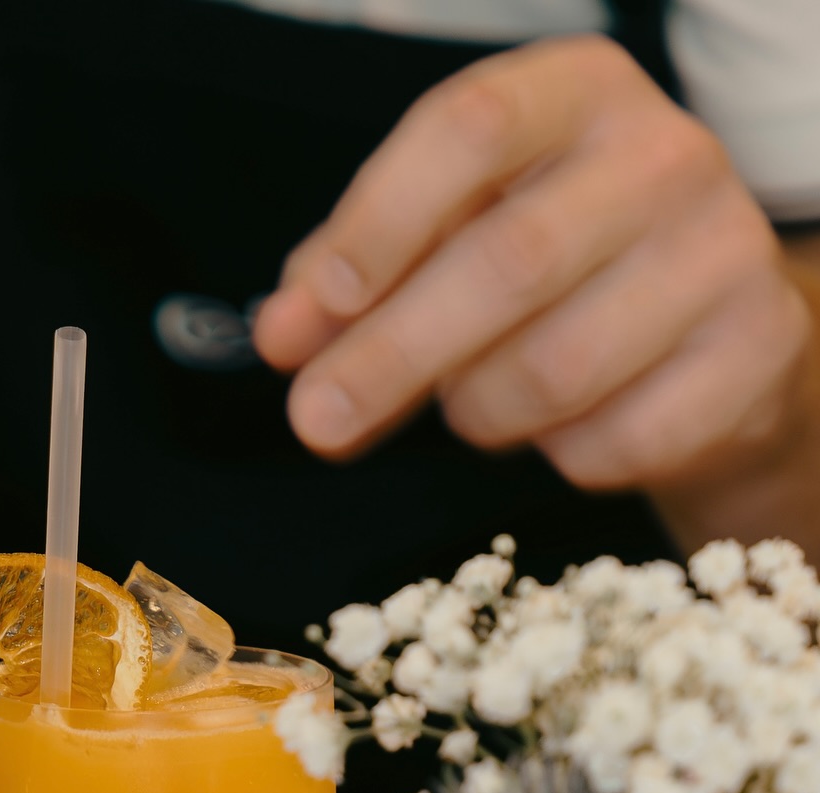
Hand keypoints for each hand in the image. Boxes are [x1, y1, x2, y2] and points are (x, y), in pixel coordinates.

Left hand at [253, 35, 813, 493]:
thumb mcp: (449, 237)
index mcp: (575, 95)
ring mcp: (723, 253)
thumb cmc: (556, 268)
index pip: (469, 127)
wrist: (708, 332)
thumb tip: (282, 334)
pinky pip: (610, 440)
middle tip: (318, 419)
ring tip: (471, 402)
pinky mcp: (753, 354)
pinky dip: (556, 454)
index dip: (380, 221)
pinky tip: (561, 425)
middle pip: (506, 263)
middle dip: (391, 356)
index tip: (321, 305)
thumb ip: (355, 278)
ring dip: (477, 410)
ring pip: (552, 370)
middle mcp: (663, 155)